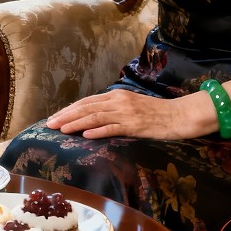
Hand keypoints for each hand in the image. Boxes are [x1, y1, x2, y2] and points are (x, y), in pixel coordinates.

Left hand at [47, 88, 191, 139]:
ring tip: (61, 129)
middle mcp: (119, 101)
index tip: (56, 116)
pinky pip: (113, 128)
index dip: (70, 109)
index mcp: (117, 95)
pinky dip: (98, 131)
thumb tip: (95, 117)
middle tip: (50, 124)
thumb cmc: (157, 113)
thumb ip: (114, 109)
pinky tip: (85, 135)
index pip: (88, 101)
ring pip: (95, 117)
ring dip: (76, 123)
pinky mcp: (135, 125)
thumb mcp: (132, 106)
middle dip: (66, 115)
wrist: (180, 115)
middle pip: (87, 107)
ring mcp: (126, 112)